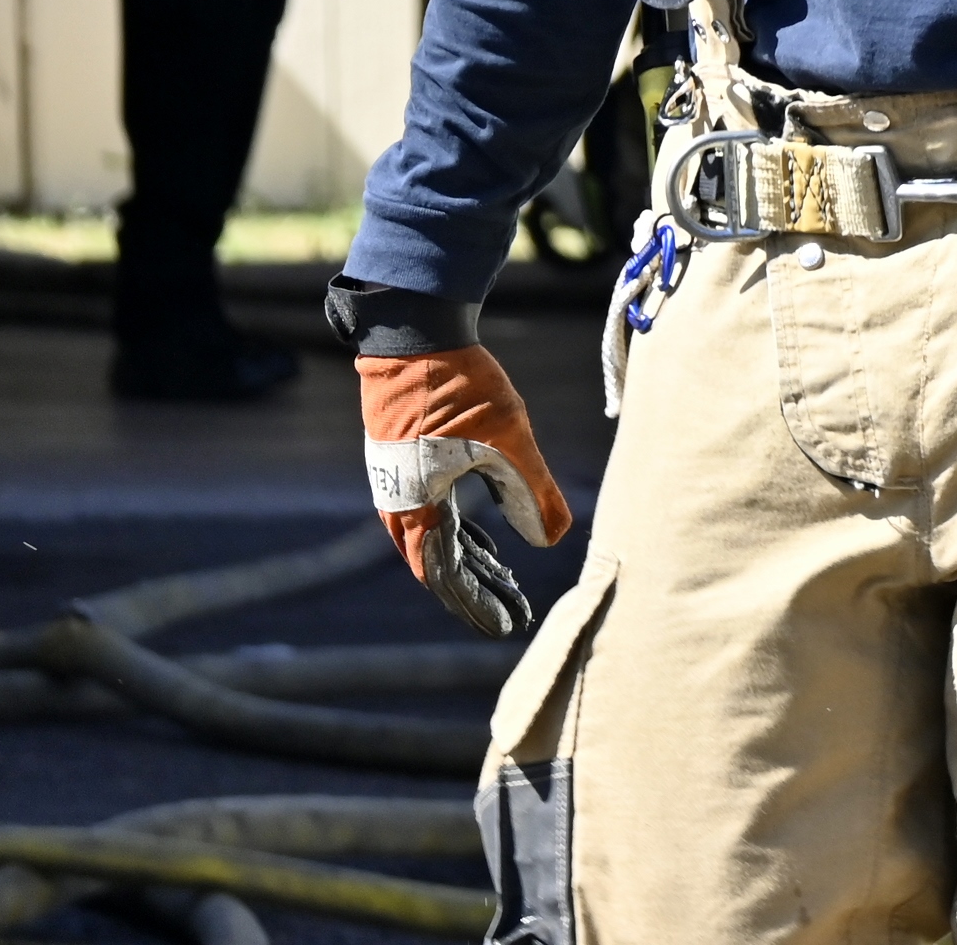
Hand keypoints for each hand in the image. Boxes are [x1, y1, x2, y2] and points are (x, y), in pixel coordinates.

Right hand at [355, 346, 574, 638]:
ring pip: (439, 537)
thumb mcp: (508, 438)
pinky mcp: (411, 461)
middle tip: (515, 611)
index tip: (507, 624)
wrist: (415, 332)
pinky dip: (464, 531)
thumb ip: (531, 490)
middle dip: (478, 590)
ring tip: (507, 581)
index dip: (476, 603)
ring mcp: (403, 482)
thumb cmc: (461, 384)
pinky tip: (489, 537)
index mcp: (417, 507)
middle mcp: (401, 503)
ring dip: (473, 561)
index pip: (446, 576)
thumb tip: (554, 539)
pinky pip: (437, 511)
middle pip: (441, 563)